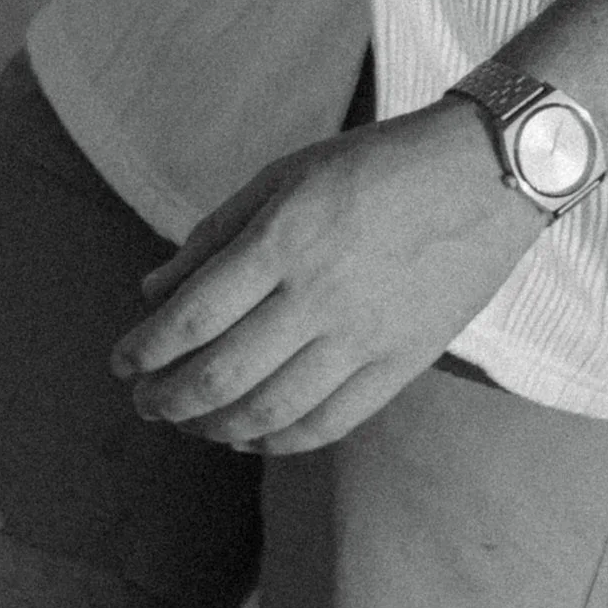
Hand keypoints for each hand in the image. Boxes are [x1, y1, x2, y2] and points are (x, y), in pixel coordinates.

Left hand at [111, 102, 544, 454]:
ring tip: (189, 423)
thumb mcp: (283, 177)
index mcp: (282, 241)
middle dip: (168, 399)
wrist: (486, 173)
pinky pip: (330, 422)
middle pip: (221, 375)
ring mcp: (364, 336)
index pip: (191, 318)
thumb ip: (213, 236)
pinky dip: (278, 441)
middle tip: (145, 403)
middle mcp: (319, 296)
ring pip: (271, 410)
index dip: (144, 350)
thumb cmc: (374, 166)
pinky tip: (247, 436)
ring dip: (214, 427)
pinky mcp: (402, 362)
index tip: (121, 363)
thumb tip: (151, 291)